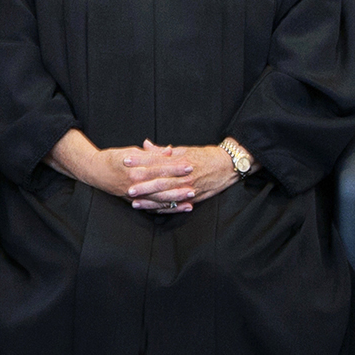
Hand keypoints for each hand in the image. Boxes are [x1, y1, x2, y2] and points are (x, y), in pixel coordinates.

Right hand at [49, 129, 222, 208]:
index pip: (159, 167)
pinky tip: (177, 207)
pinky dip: (165, 208)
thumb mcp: (131, 152)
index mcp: (135, 168)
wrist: (94, 171)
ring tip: (190, 198)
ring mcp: (134, 194)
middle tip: (194, 183)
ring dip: (175, 199)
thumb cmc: (113, 158)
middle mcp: (135, 183)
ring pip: (158, 198)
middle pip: (160, 184)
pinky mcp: (134, 201)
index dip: (174, 167)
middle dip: (178, 184)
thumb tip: (170, 151)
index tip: (189, 165)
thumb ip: (151, 153)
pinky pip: (152, 207)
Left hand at [115, 140, 245, 212]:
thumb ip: (163, 151)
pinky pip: (175, 205)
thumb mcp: (184, 149)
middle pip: (159, 181)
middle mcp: (184, 176)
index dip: (140, 161)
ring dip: (150, 200)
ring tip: (135, 202)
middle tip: (127, 187)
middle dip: (143, 185)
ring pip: (166, 196)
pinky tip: (152, 210)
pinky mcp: (193, 198)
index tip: (126, 161)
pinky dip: (163, 208)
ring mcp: (188, 188)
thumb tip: (145, 144)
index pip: (156, 161)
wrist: (228, 166)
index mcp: (180, 161)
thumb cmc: (205, 156)